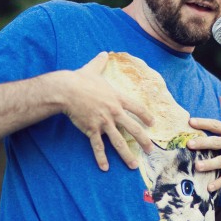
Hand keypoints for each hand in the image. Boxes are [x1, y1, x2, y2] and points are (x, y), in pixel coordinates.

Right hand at [61, 52, 154, 170]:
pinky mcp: (92, 129)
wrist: (67, 90)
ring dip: (127, 155)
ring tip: (134, 165)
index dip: (146, 116)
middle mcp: (114, 112)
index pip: (137, 108)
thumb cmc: (80, 79)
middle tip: (150, 150)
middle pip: (133, 128)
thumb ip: (100, 62)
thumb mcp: (92, 69)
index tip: (152, 123)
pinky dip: (101, 157)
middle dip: (143, 140)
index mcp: (117, 98)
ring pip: (119, 141)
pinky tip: (105, 167)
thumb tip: (103, 53)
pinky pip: (98, 146)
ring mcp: (104, 122)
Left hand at [186, 97, 220, 191]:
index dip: (204, 122)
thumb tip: (220, 97)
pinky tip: (209, 188)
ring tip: (197, 166)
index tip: (190, 121)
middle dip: (203, 143)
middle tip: (189, 144)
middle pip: (217, 142)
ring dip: (210, 164)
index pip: (216, 125)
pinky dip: (220, 183)